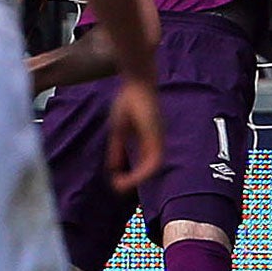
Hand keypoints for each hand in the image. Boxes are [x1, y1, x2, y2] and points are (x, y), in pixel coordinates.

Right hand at [105, 78, 163, 192]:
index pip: (143, 164)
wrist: (136, 84)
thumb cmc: (128, 101)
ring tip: (120, 184)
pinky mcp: (157, 137)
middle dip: (133, 180)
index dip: (132, 175)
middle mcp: (156, 142)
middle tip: (117, 187)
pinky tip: (128, 175)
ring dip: (136, 178)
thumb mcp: (119, 130)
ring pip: (152, 168)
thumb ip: (117, 148)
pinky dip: (141, 171)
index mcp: (148, 141)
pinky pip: (153, 161)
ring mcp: (158, 139)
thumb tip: (113, 167)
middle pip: (149, 168)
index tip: (116, 180)